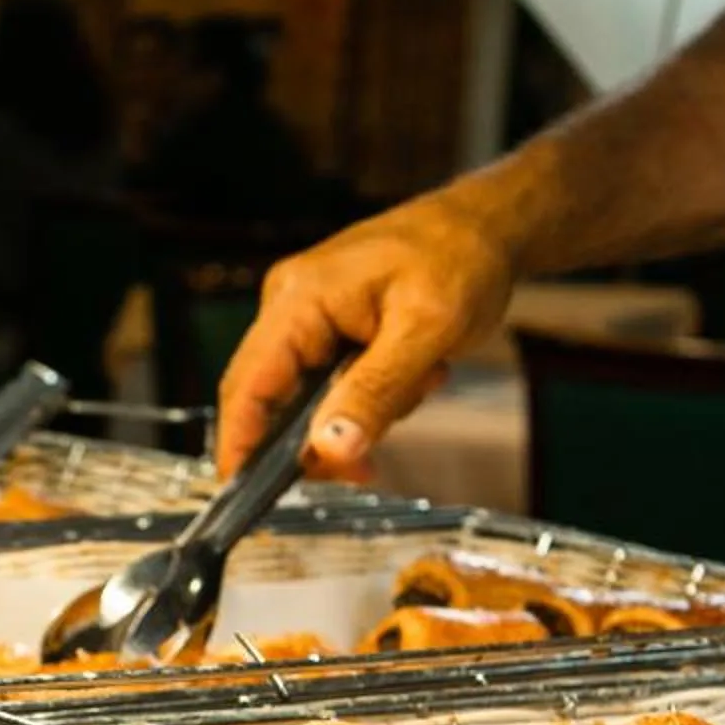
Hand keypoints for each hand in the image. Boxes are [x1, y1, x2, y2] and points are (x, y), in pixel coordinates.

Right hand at [214, 189, 517, 479]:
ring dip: (362, 412)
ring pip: (309, 399)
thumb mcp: (425, 333)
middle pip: (271, 399)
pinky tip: (415, 374)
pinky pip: (333, 385)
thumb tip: (328, 449)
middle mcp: (291, 305)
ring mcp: (309, 316)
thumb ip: (375, 392)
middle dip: (318, 439)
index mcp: (300, 299)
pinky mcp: (331, 327)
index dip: (237, 446)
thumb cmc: (461, 259)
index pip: (247, 385)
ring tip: (420, 383)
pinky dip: (372, 396)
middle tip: (364, 468)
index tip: (242, 498)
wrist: (486, 226)